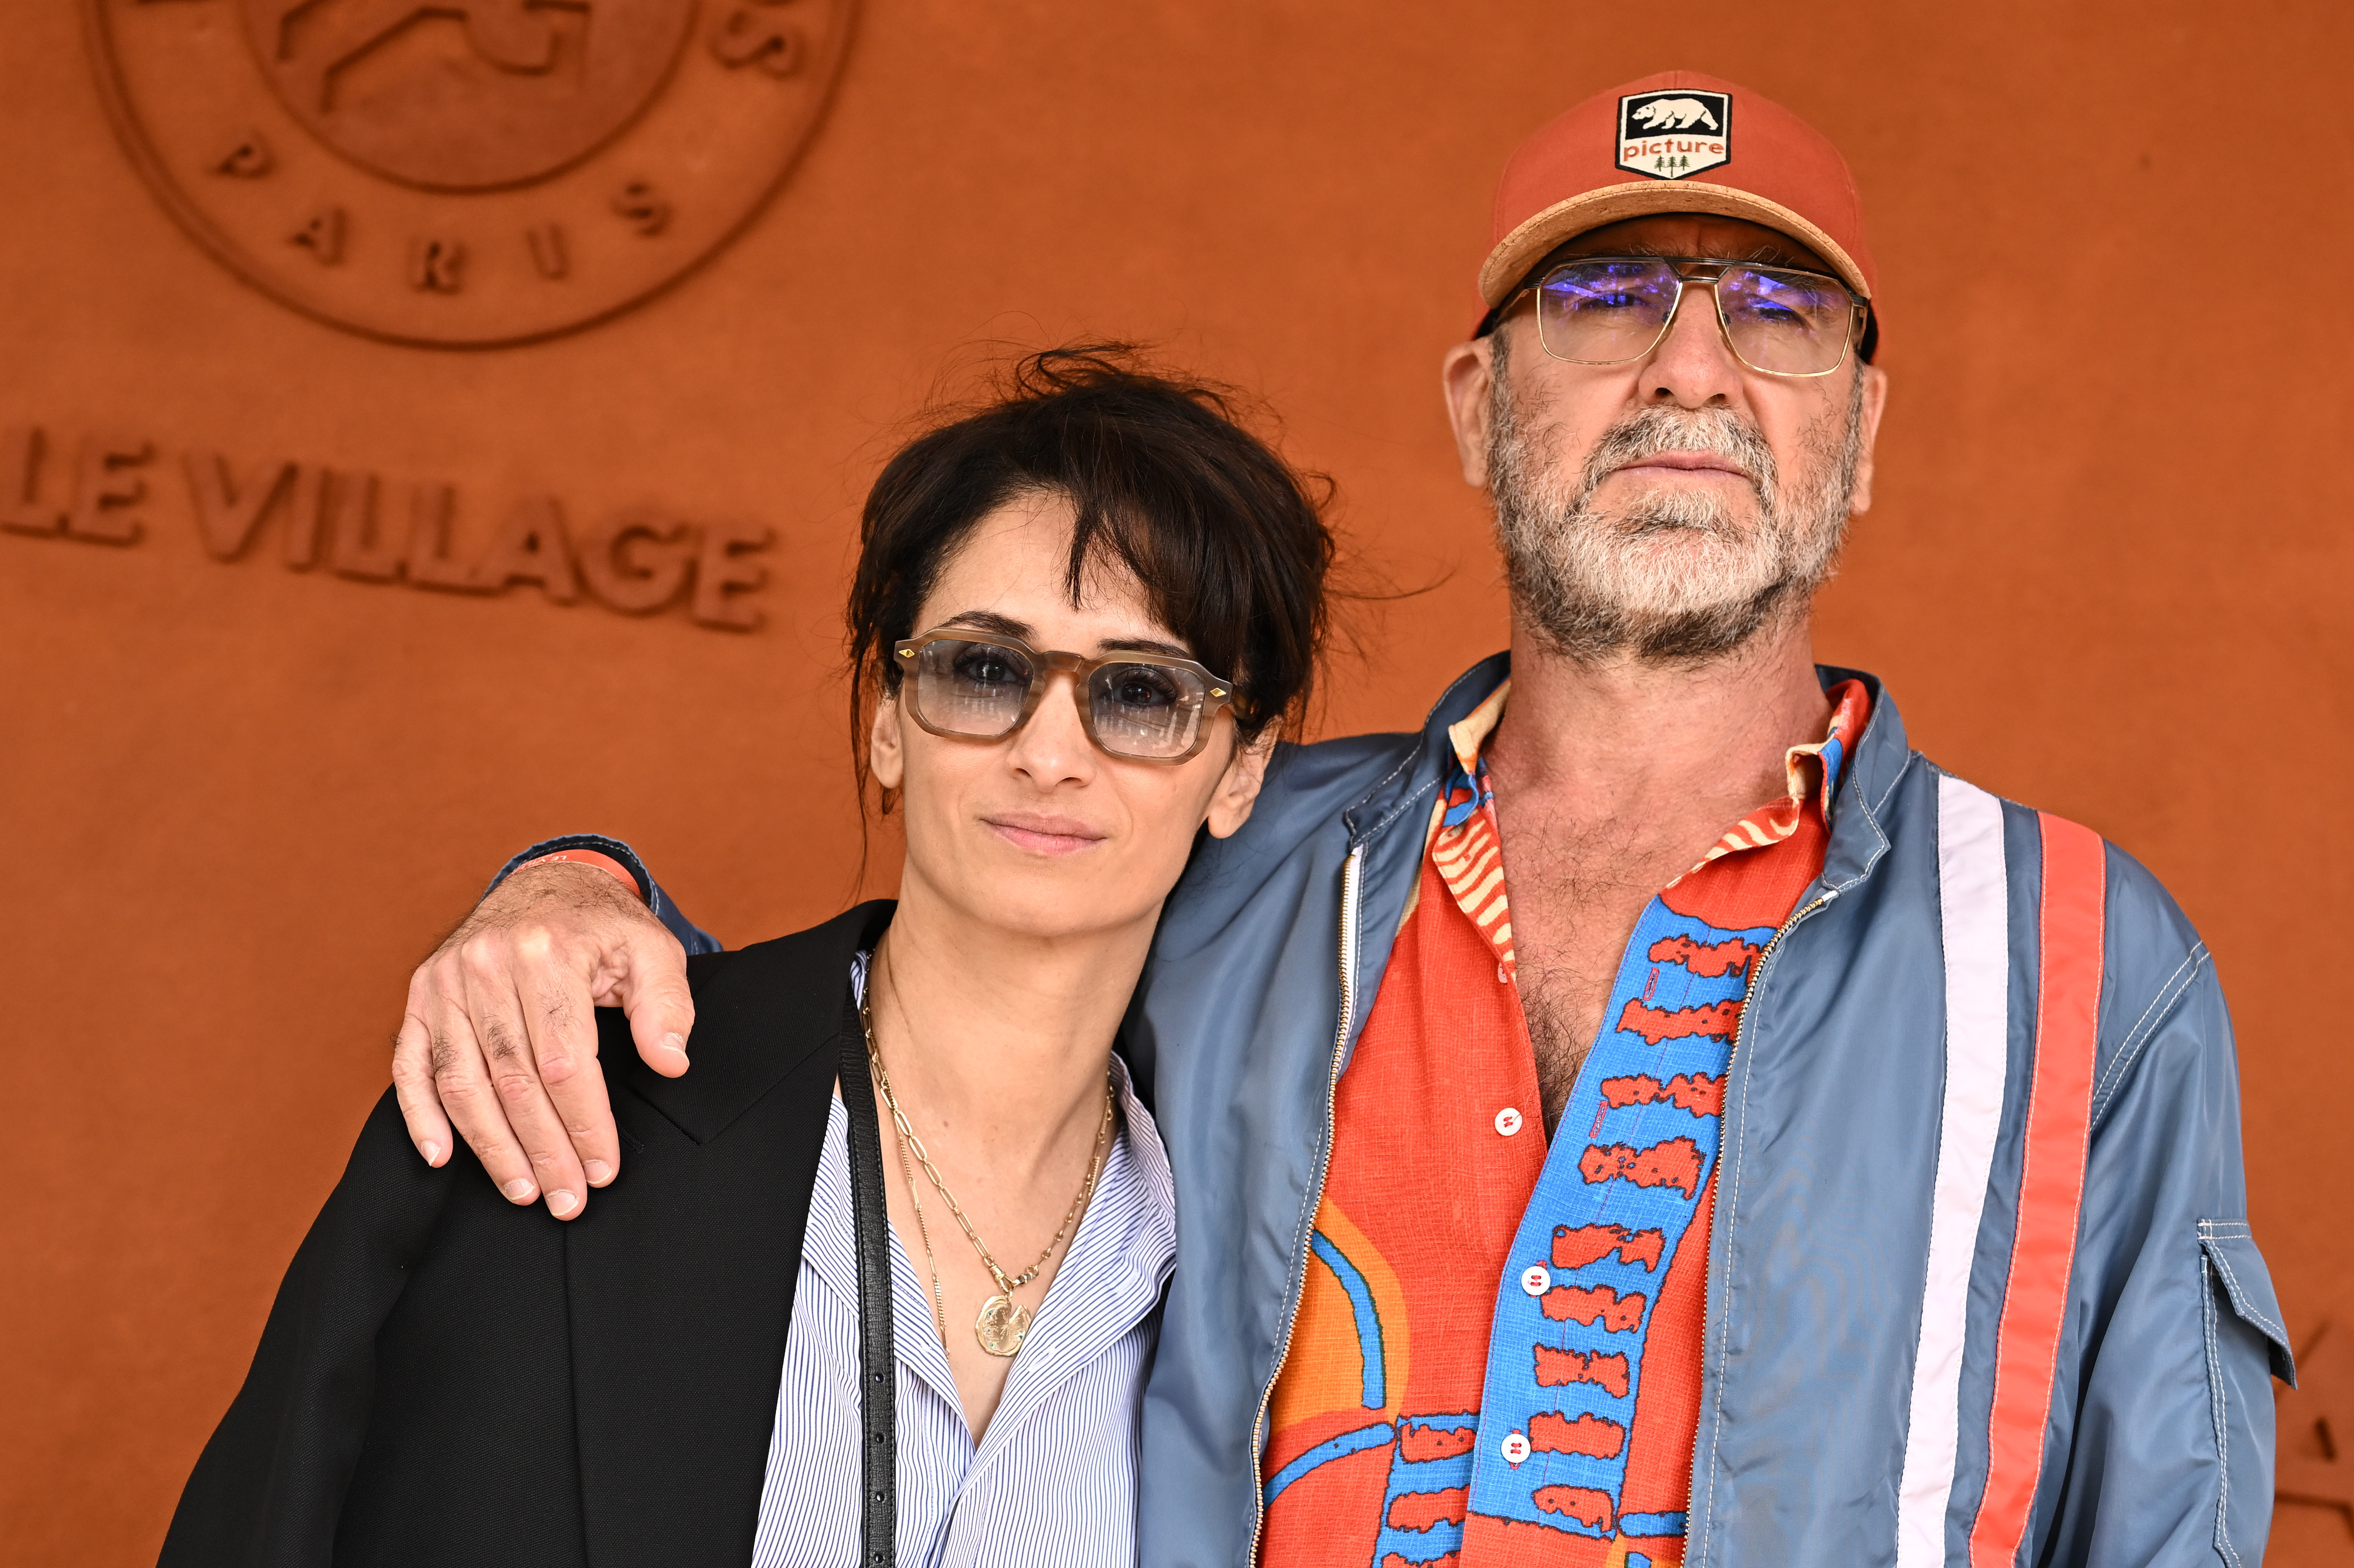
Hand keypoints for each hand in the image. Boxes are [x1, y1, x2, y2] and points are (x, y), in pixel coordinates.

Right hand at [391, 861, 693, 1218]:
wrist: (544, 885)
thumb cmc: (602, 928)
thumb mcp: (652, 950)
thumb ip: (667, 1005)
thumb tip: (671, 1063)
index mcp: (547, 951)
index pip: (565, 1060)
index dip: (585, 1122)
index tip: (604, 1169)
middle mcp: (486, 964)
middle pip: (513, 1080)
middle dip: (544, 1149)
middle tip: (567, 1199)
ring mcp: (445, 982)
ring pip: (462, 1082)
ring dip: (491, 1147)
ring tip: (523, 1191)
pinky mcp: (420, 997)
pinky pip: (412, 1065)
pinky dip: (420, 1115)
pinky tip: (441, 1157)